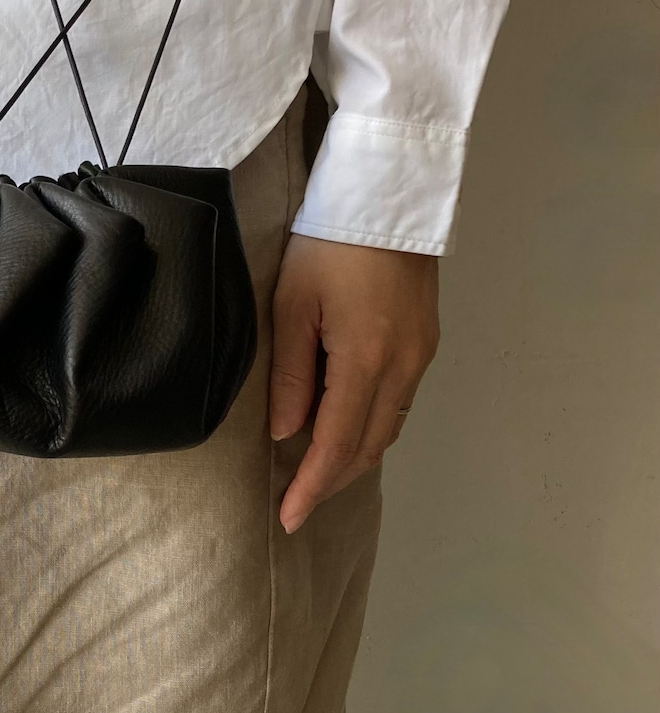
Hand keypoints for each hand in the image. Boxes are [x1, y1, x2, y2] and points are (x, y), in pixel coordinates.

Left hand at [269, 234, 439, 533]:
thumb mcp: (293, 306)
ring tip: (317, 473)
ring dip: (354, 455)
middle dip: (332, 479)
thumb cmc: (327, 245)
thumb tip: (286, 432)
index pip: (337, 444)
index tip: (288, 517)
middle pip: (369, 445)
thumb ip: (291, 374)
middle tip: (297, 501)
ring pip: (388, 427)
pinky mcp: (426, 341)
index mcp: (367, 361)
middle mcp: (404, 368)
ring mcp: (422, 355)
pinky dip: (371, 426)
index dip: (312, 486)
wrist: (387, 195)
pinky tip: (348, 427)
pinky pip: (398, 402)